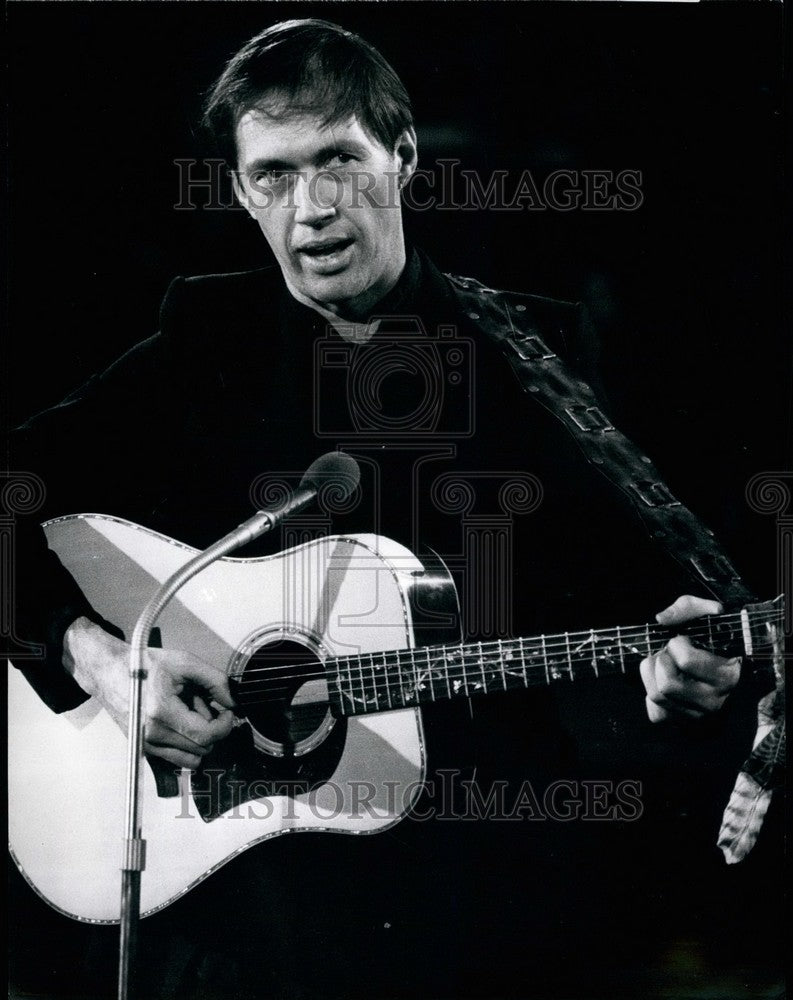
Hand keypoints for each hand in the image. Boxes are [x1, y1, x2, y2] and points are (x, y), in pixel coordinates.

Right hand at [63, 616, 235, 767]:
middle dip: (211, 729)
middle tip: (203, 706)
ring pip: (191, 759)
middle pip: (202, 748)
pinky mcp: (142, 750)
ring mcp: (145, 746)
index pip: (206, 736)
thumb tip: (234, 702)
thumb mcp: (184, 662)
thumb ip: (215, 681)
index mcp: (162, 712)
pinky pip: (176, 759)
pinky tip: (180, 724)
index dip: (224, 725)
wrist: (109, 672)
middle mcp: (151, 735)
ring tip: (190, 715)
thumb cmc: (144, 665)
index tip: (226, 711)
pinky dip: (185, 745)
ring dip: (198, 740)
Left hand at [640, 595, 740, 721]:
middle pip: (666, 685)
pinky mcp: (683, 722)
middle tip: (668, 654)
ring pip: (657, 697)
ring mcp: (698, 715)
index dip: (676, 645)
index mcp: (726, 675)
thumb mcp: (703, 614)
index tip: (683, 640)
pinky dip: (651, 696)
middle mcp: (714, 701)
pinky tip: (662, 682)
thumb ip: (686, 608)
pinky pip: (656, 714)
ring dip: (651, 674)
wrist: (725, 661)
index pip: (686, 661)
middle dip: (660, 661)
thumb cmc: (712, 637)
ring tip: (663, 664)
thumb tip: (662, 619)